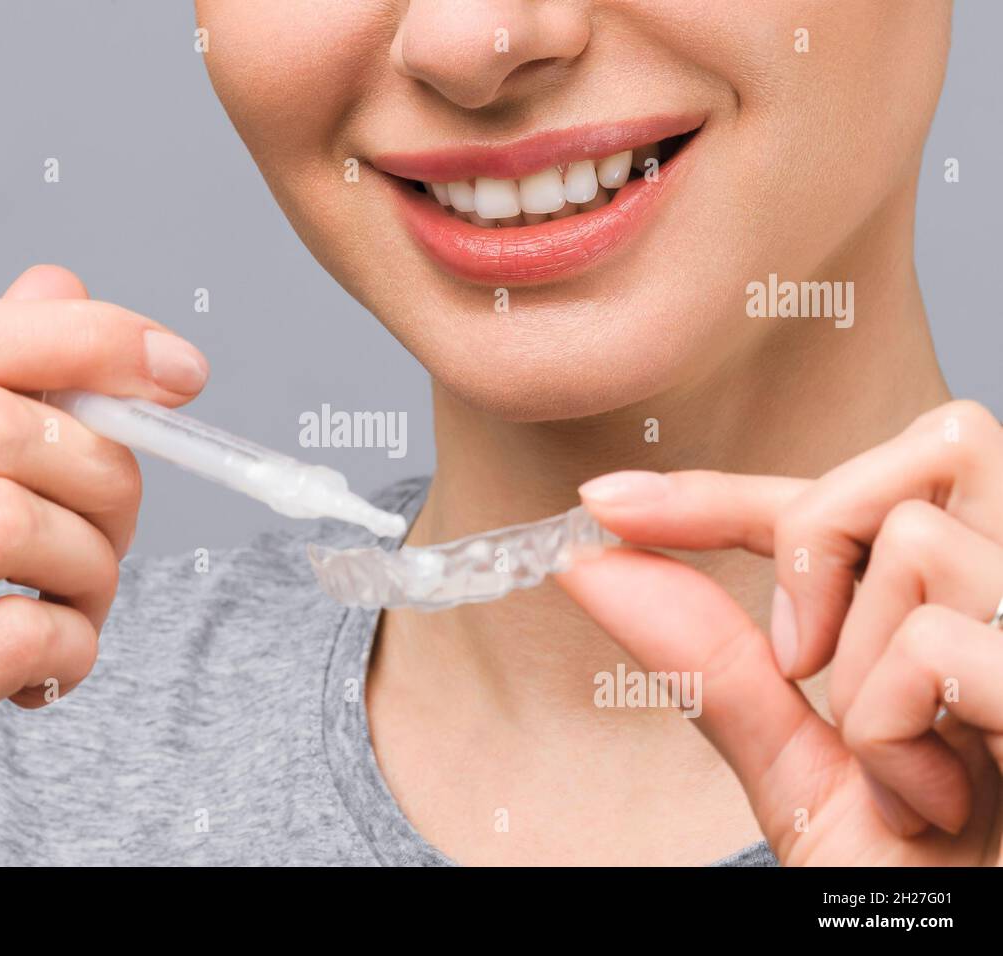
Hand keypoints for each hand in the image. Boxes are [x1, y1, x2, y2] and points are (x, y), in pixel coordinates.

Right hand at [0, 265, 207, 863]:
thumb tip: (59, 287)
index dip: (73, 337)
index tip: (175, 366)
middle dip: (104, 471)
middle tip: (116, 529)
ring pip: (15, 521)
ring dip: (94, 566)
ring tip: (77, 611)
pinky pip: (19, 635)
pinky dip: (74, 644)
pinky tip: (48, 674)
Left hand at [557, 400, 1002, 864]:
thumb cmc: (925, 883)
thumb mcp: (804, 772)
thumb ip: (715, 665)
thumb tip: (594, 564)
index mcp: (979, 611)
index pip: (852, 499)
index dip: (723, 490)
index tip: (606, 504)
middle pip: (930, 446)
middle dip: (820, 542)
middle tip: (803, 662)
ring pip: (917, 542)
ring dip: (860, 677)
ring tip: (903, 775)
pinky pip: (932, 645)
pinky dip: (890, 736)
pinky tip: (936, 803)